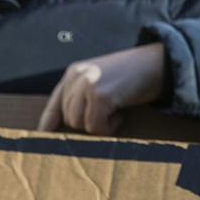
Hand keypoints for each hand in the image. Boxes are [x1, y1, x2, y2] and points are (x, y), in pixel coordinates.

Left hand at [37, 44, 168, 134]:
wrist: (156, 64)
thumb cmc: (132, 76)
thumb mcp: (101, 81)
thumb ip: (83, 96)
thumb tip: (71, 123)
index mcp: (74, 73)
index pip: (54, 103)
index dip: (48, 122)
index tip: (42, 135)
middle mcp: (77, 76)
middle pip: (69, 118)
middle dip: (88, 123)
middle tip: (110, 114)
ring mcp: (88, 85)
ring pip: (79, 124)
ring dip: (99, 126)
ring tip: (116, 112)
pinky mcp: (100, 95)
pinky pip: (95, 127)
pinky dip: (109, 127)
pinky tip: (120, 113)